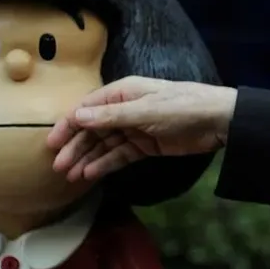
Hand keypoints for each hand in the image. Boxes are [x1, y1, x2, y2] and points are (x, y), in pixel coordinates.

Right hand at [46, 77, 238, 182]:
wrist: (218, 121)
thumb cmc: (181, 107)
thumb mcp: (145, 111)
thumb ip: (111, 116)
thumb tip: (78, 116)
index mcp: (122, 93)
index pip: (87, 109)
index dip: (68, 125)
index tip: (51, 142)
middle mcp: (124, 109)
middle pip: (93, 129)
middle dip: (75, 147)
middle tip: (58, 166)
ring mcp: (135, 129)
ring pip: (104, 145)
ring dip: (87, 159)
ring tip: (71, 175)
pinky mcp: (146, 146)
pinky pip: (120, 155)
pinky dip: (106, 164)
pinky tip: (91, 175)